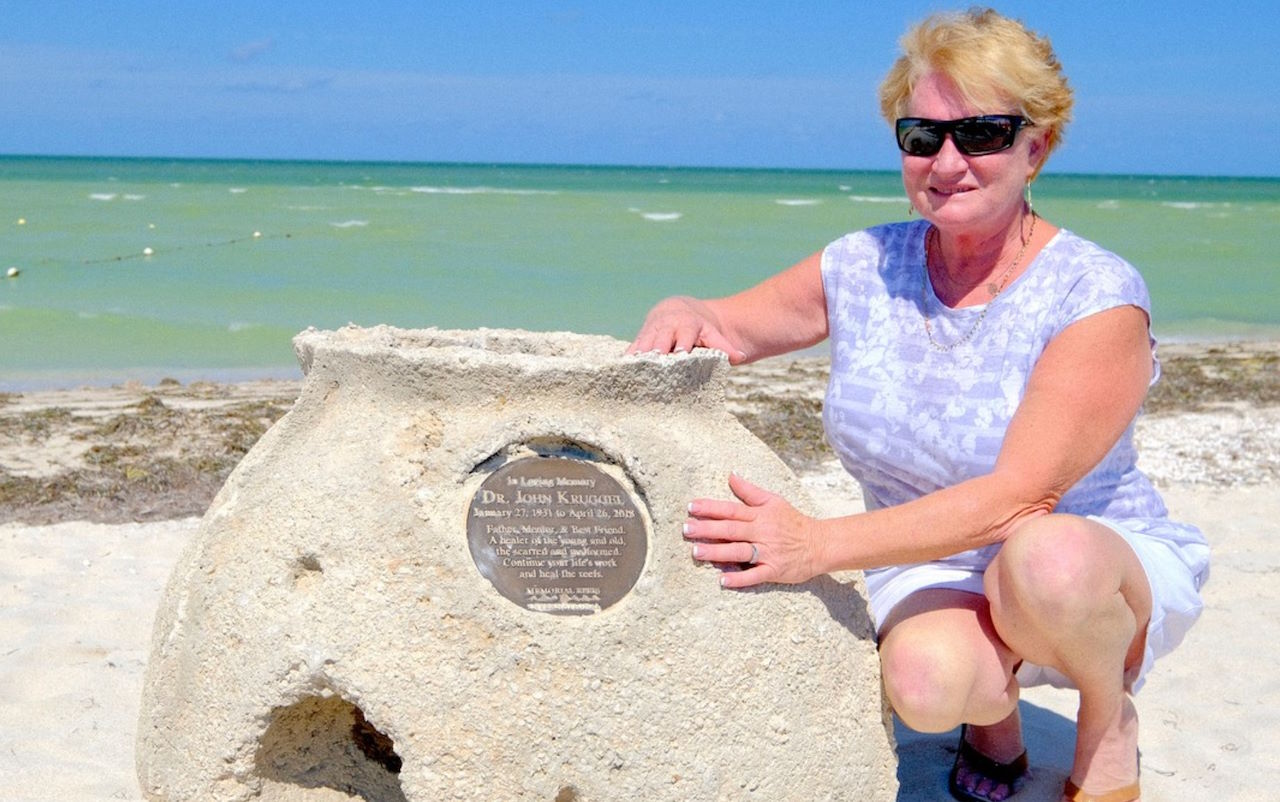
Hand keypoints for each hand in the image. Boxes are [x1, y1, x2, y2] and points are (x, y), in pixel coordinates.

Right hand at [626, 296, 747, 363]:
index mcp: (686, 323)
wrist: (678, 309)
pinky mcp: (640, 337)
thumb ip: (725, 347)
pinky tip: (623, 373)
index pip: (684, 334)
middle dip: (657, 352)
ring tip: (635, 373)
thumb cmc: (699, 327)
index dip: (681, 344)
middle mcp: (666, 325)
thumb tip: (742, 357)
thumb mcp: (713, 334)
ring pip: (644, 343)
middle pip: (661, 339)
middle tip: (655, 368)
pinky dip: (629, 360)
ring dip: (640, 358)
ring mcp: (651, 330)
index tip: (680, 355)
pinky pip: (633, 348)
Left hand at [683, 473, 822, 587]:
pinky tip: (723, 580)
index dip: (711, 508)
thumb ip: (750, 491)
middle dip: (707, 529)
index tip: (691, 507)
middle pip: (731, 530)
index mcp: (760, 515)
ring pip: (739, 552)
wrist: (820, 544)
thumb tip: (731, 476)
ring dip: (717, 552)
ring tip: (696, 552)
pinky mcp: (775, 570)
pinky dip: (740, 579)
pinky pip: (755, 575)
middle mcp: (762, 533)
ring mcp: (768, 552)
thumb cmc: (793, 522)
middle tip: (686, 529)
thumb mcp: (773, 501)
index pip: (731, 510)